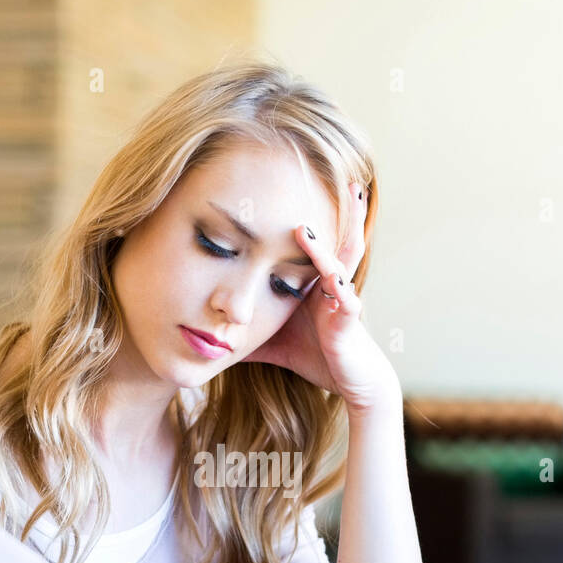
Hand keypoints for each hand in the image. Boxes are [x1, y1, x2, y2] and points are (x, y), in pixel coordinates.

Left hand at [239, 181, 399, 414]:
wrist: (352, 382)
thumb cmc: (316, 357)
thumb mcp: (274, 342)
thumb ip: (246, 335)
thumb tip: (211, 338)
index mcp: (313, 284)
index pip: (305, 246)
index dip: (295, 222)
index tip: (277, 191)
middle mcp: (330, 285)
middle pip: (329, 241)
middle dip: (326, 213)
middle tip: (321, 179)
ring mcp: (342, 301)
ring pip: (337, 265)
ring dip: (324, 246)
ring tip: (307, 227)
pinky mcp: (349, 323)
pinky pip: (347, 302)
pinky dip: (341, 290)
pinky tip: (334, 280)